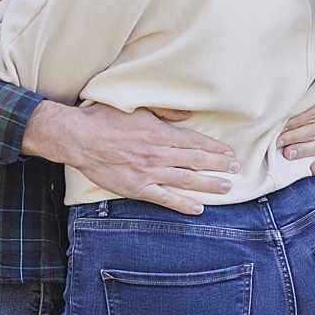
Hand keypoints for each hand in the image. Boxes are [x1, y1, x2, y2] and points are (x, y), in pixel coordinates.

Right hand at [21, 101, 238, 214]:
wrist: (79, 137)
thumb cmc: (104, 118)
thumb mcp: (137, 106)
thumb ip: (165, 112)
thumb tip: (188, 115)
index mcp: (159, 132)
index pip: (195, 141)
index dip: (214, 148)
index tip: (228, 153)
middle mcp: (158, 153)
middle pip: (196, 160)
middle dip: (218, 165)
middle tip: (235, 169)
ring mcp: (148, 172)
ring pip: (186, 180)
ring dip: (209, 184)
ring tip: (226, 187)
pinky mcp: (137, 187)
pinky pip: (165, 198)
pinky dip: (183, 204)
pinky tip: (198, 207)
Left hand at [276, 90, 314, 175]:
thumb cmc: (313, 96)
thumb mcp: (311, 92)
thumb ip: (300, 99)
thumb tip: (278, 108)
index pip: (312, 114)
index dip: (295, 121)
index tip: (280, 126)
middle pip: (313, 130)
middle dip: (294, 137)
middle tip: (278, 142)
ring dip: (302, 150)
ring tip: (288, 154)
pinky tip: (313, 170)